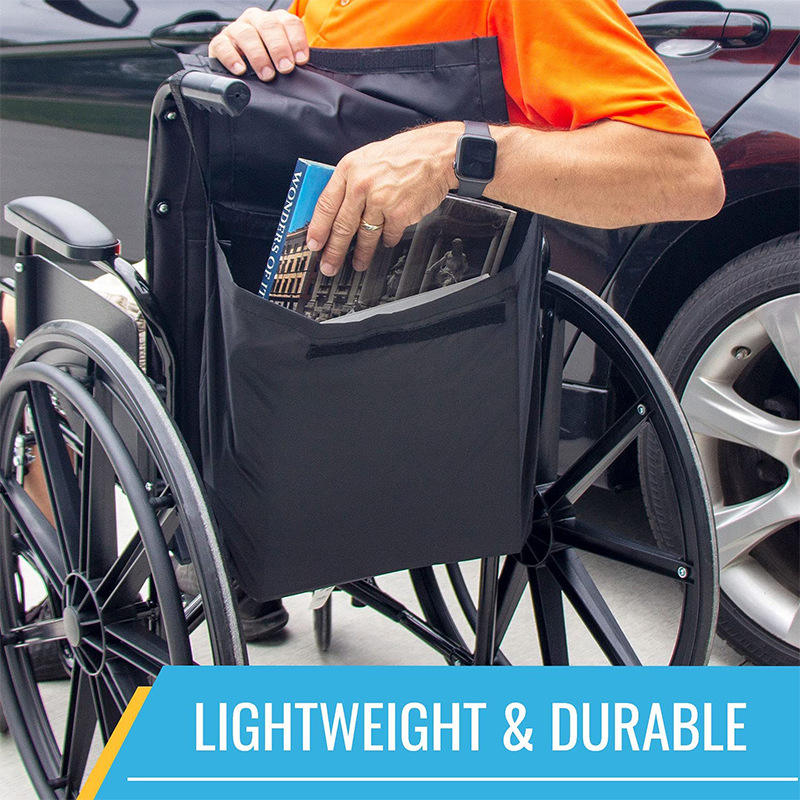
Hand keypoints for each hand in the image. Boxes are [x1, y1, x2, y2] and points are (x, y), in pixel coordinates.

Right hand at [208, 8, 308, 81]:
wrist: (241, 69)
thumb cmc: (268, 65)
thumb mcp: (284, 60)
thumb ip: (294, 61)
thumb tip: (308, 73)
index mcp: (275, 22)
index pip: (289, 22)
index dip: (296, 40)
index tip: (301, 60)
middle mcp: (256, 21)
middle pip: (268, 26)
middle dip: (279, 48)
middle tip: (285, 68)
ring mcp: (236, 30)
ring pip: (246, 34)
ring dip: (258, 55)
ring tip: (266, 74)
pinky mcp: (220, 43)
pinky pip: (223, 45)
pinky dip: (232, 57)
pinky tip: (240, 70)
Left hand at [306, 123, 461, 275]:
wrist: (438, 154)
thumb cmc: (406, 154)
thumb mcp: (368, 158)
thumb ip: (351, 181)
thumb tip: (337, 208)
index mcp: (350, 168)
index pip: (325, 204)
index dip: (317, 228)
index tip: (314, 244)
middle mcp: (362, 184)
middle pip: (342, 226)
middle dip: (334, 251)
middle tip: (329, 265)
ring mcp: (381, 201)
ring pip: (365, 235)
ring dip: (361, 254)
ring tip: (358, 263)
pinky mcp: (400, 214)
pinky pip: (388, 235)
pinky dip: (387, 240)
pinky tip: (387, 240)